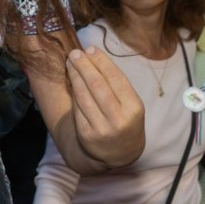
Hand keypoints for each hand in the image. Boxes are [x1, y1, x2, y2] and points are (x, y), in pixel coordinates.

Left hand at [65, 47, 145, 167]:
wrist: (121, 153)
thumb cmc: (126, 120)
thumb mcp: (131, 104)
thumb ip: (116, 84)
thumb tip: (93, 56)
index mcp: (134, 108)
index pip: (115, 79)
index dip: (101, 62)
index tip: (90, 49)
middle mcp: (118, 119)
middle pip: (97, 86)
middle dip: (85, 66)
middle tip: (75, 52)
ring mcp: (101, 128)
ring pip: (84, 96)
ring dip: (75, 76)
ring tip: (70, 62)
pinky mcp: (86, 135)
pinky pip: (77, 108)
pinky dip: (74, 91)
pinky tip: (71, 79)